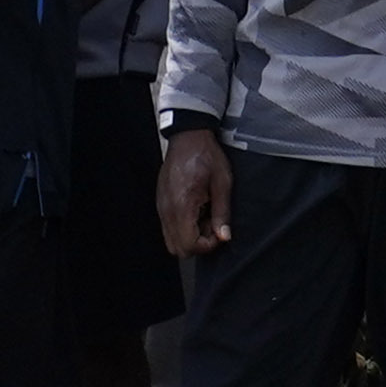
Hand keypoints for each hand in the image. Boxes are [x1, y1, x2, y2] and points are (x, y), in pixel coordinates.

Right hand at [158, 126, 234, 257]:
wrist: (188, 138)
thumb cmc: (206, 157)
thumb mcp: (223, 183)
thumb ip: (222, 212)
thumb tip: (224, 236)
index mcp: (182, 206)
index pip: (188, 245)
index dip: (207, 245)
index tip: (219, 232)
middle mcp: (167, 210)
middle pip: (176, 248)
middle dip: (198, 243)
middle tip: (212, 226)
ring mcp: (161, 208)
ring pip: (171, 240)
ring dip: (190, 236)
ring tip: (205, 216)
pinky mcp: (161, 204)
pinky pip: (169, 227)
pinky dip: (183, 226)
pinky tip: (196, 210)